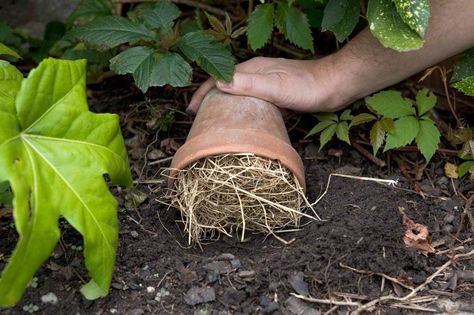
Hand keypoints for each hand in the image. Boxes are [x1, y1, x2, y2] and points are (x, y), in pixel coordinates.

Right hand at [187, 56, 348, 113]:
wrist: (335, 86)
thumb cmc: (308, 87)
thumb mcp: (277, 87)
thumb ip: (249, 84)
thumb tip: (218, 83)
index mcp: (252, 69)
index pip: (219, 79)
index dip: (203, 93)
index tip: (191, 111)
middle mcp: (256, 74)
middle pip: (226, 86)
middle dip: (210, 100)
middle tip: (199, 120)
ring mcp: (266, 83)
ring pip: (239, 95)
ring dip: (225, 107)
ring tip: (215, 123)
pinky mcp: (276, 94)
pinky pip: (252, 103)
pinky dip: (242, 111)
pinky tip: (243, 124)